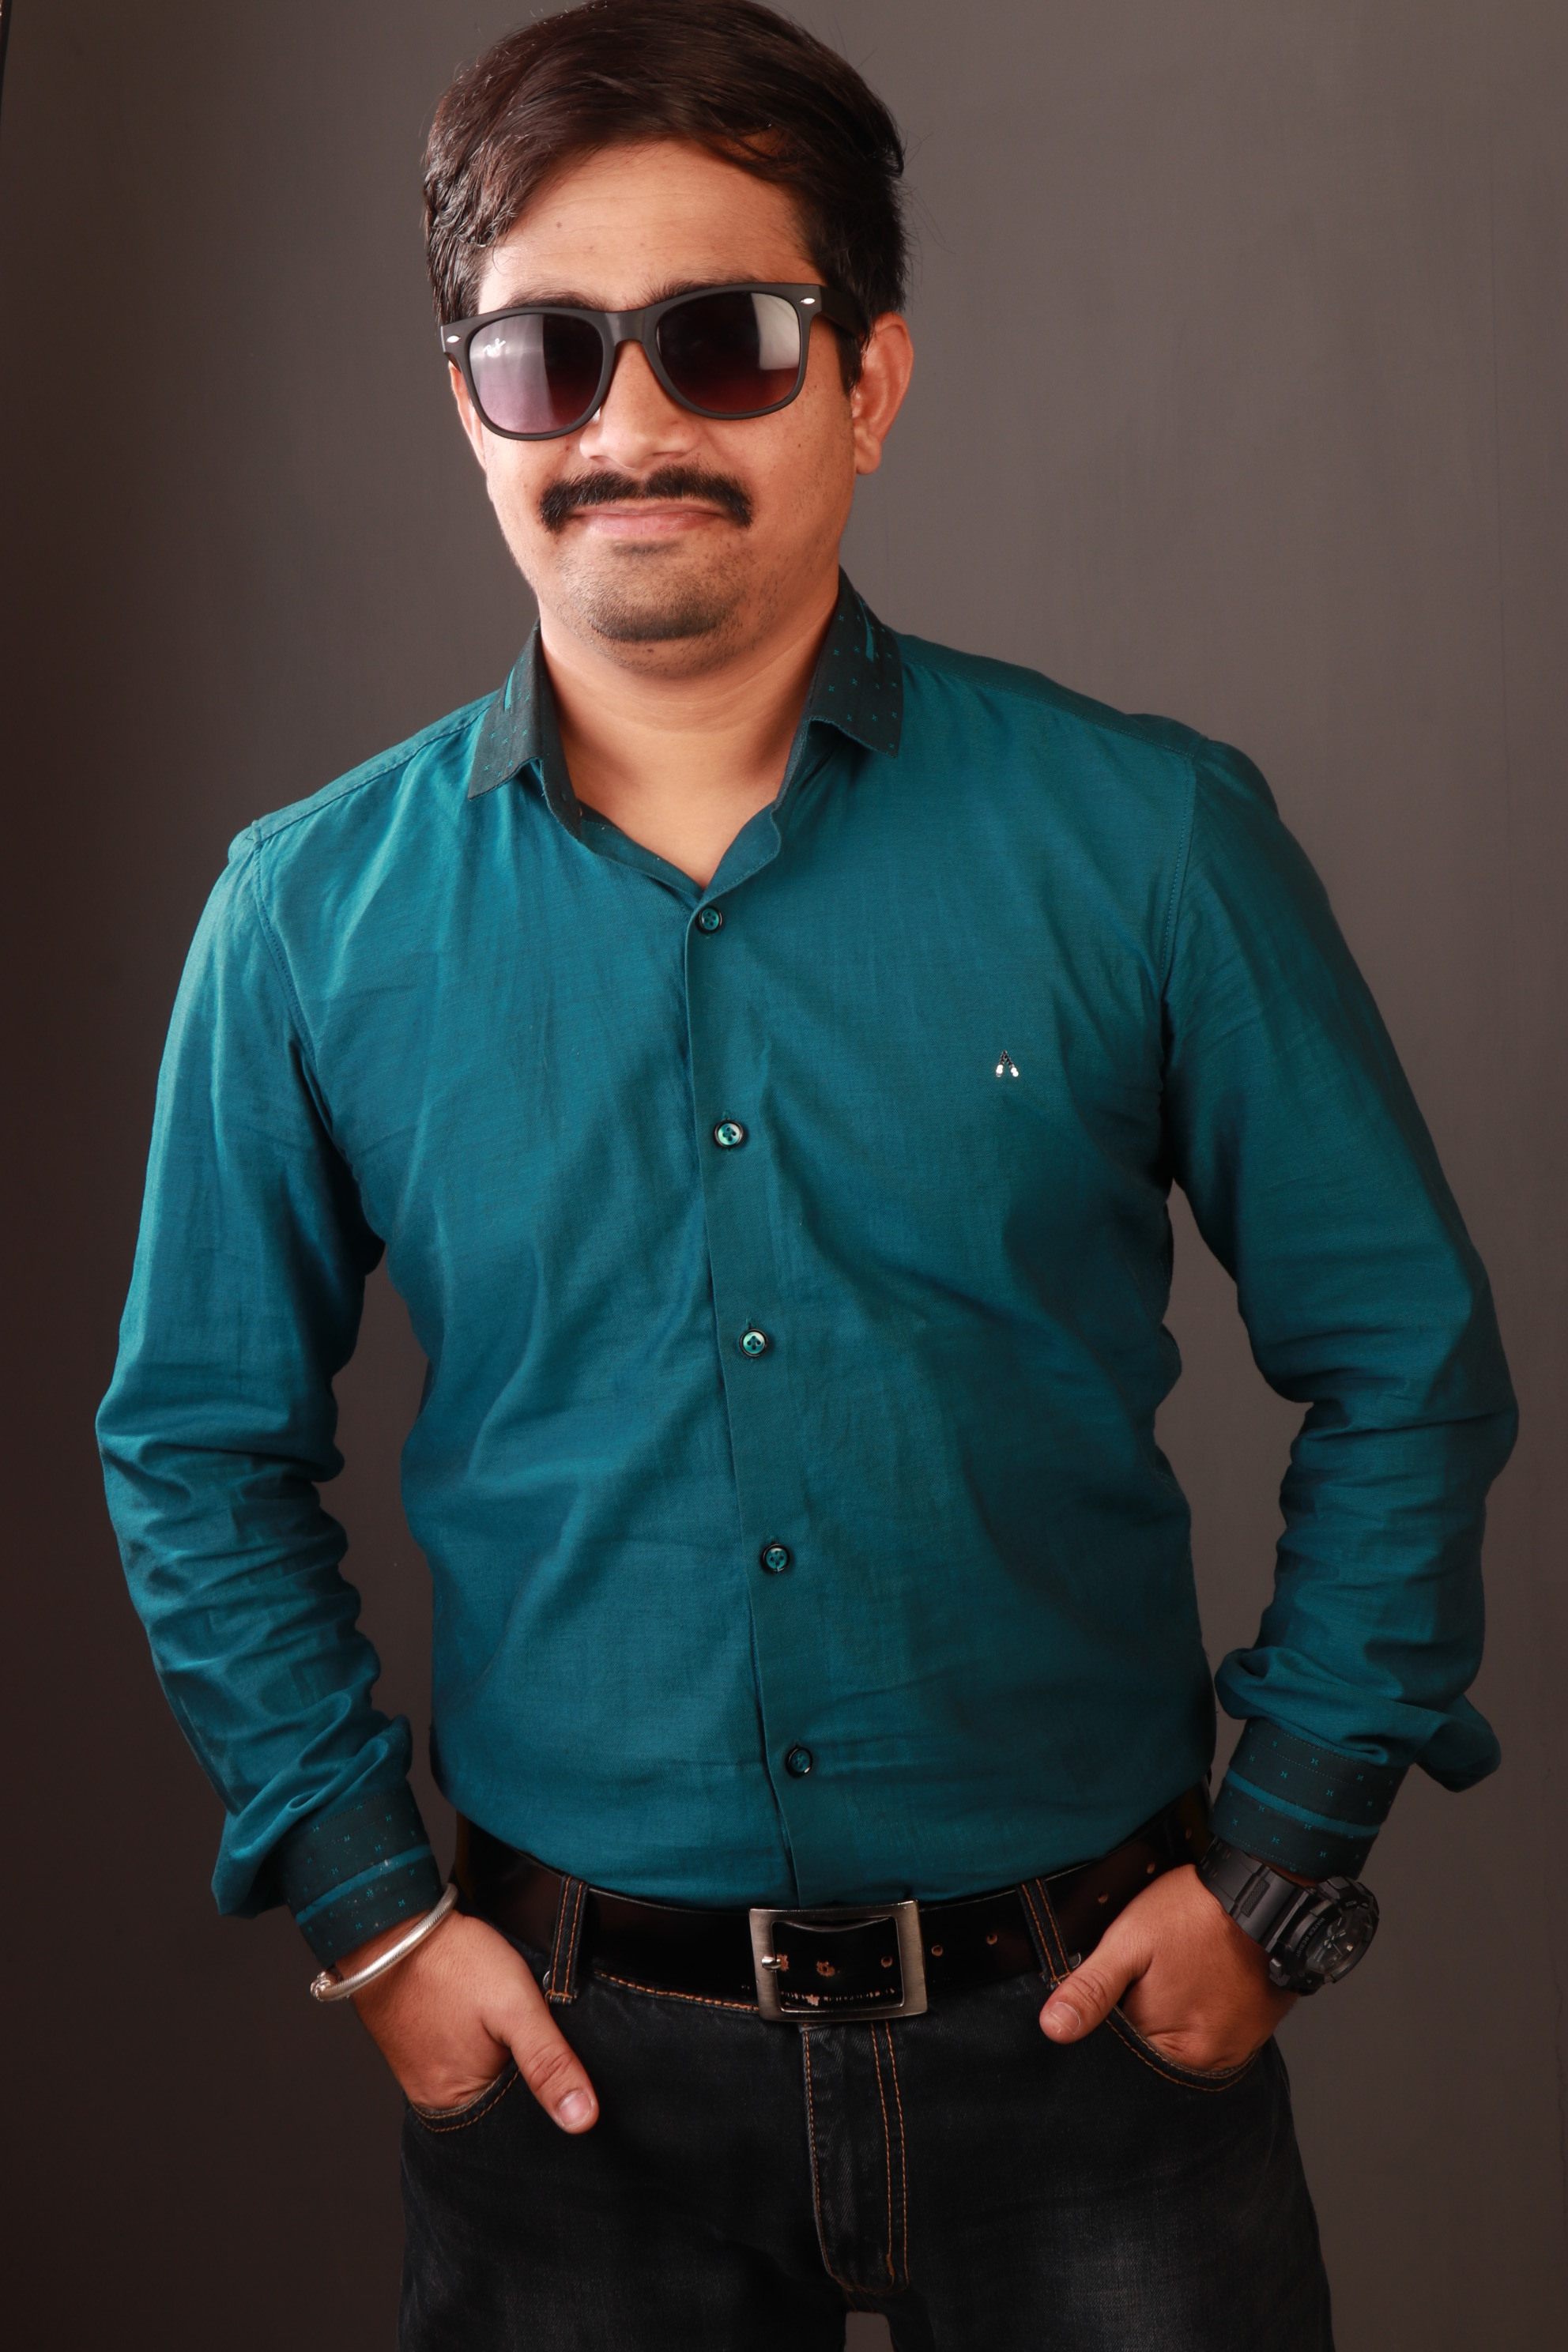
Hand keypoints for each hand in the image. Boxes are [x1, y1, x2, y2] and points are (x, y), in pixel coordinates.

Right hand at [340, 1907, 598, 2131]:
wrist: (394, 1923)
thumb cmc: (451, 1962)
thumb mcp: (515, 2007)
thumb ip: (549, 2062)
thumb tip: (583, 2120)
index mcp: (456, 2104)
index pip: (519, 2120)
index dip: (547, 2092)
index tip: (561, 2062)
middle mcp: (433, 2098)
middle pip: (497, 2099)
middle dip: (522, 2073)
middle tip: (528, 2029)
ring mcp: (419, 2070)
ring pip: (479, 2074)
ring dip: (499, 2055)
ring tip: (504, 2021)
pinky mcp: (413, 2045)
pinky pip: (457, 2055)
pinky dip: (477, 2040)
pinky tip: (484, 2017)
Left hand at [1039, 1862, 1295, 2072]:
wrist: (1257, 1892)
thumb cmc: (1193, 1914)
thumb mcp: (1128, 1943)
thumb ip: (1091, 1988)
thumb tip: (1054, 2028)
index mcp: (1173, 2048)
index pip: (1126, 2052)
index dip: (1116, 2018)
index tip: (1124, 1986)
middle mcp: (1211, 2059)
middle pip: (1157, 2048)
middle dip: (1145, 2016)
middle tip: (1155, 1973)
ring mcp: (1238, 2045)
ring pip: (1186, 2039)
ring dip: (1175, 2014)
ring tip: (1179, 1973)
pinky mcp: (1256, 2028)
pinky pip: (1216, 2029)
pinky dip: (1202, 2009)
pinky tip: (1198, 1978)